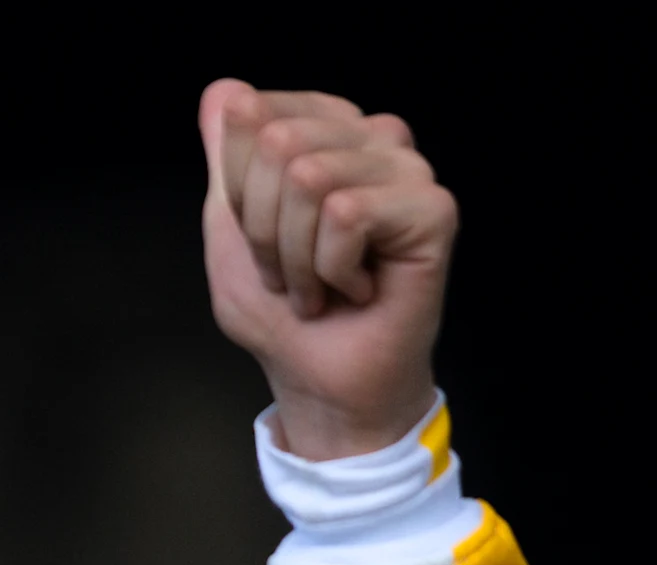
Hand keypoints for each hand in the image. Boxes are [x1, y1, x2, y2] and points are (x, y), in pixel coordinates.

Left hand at [199, 80, 455, 459]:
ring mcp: (407, 170)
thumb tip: (223, 91)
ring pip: (311, 178)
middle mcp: (372, 138)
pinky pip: (347, 215)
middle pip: (279, 144)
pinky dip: (332, 268)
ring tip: (321, 285)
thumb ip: (226, 159)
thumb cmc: (283, 313)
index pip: (253, 117)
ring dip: (297, 256)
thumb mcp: (228, 230)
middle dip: (265, 228)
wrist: (320, 379)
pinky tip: (356, 288)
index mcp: (325, 132)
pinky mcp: (433, 207)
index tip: (264, 241)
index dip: (240, 194)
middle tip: (292, 271)